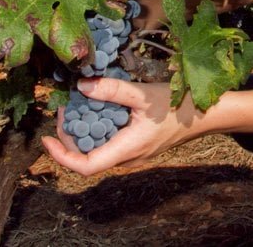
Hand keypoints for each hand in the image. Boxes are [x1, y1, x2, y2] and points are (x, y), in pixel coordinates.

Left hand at [41, 78, 204, 175]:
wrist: (206, 114)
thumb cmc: (178, 105)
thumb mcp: (144, 94)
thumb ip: (112, 90)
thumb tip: (81, 85)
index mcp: (127, 149)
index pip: (85, 166)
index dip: (61, 155)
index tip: (46, 138)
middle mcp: (127, 157)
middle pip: (87, 157)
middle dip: (69, 136)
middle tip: (63, 109)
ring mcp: (133, 154)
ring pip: (97, 150)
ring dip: (83, 131)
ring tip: (76, 107)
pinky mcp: (137, 146)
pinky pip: (109, 143)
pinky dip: (97, 128)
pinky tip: (97, 108)